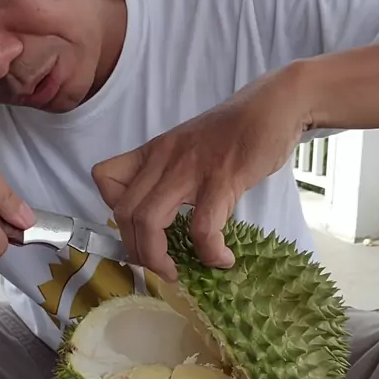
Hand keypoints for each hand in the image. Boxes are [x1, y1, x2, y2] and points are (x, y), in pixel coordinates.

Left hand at [92, 63, 311, 280]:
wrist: (274, 106)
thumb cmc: (235, 130)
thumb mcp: (189, 146)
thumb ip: (172, 173)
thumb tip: (165, 216)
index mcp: (154, 151)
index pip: (105, 177)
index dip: (113, 209)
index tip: (137, 228)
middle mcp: (165, 158)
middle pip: (124, 212)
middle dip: (135, 250)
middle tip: (159, 266)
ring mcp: (191, 168)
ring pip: (150, 221)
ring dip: (158, 258)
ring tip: (177, 272)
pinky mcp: (223, 179)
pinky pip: (203, 226)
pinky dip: (208, 251)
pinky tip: (222, 258)